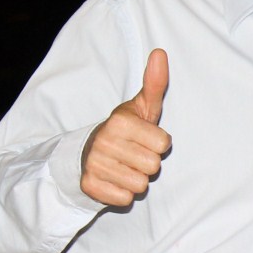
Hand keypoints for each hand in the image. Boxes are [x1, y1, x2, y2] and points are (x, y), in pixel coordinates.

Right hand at [80, 50, 171, 206]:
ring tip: (124, 166)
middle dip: (148, 163)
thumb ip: (154, 83)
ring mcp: (95, 164)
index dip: (158, 144)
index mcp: (120, 121)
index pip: (164, 145)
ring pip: (140, 185)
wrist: (88, 152)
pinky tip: (114, 180)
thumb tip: (161, 52)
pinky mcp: (89, 186)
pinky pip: (124, 199)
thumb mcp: (141, 106)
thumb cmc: (125, 129)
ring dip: (136, 179)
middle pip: (154, 167)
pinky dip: (123, 193)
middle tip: (133, 154)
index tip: (143, 138)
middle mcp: (105, 141)